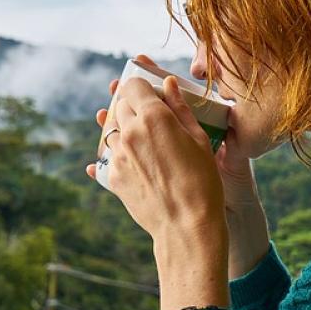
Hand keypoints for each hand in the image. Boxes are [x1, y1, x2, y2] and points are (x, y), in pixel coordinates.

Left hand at [84, 65, 225, 241]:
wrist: (186, 225)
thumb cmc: (202, 181)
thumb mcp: (199, 140)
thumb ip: (180, 108)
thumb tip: (169, 84)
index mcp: (153, 117)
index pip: (133, 85)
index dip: (142, 88)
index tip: (151, 95)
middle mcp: (130, 132)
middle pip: (120, 105)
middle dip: (133, 107)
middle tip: (152, 119)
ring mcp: (118, 155)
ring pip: (112, 130)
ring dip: (124, 131)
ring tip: (146, 144)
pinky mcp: (112, 177)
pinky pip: (108, 157)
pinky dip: (119, 154)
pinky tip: (135, 162)